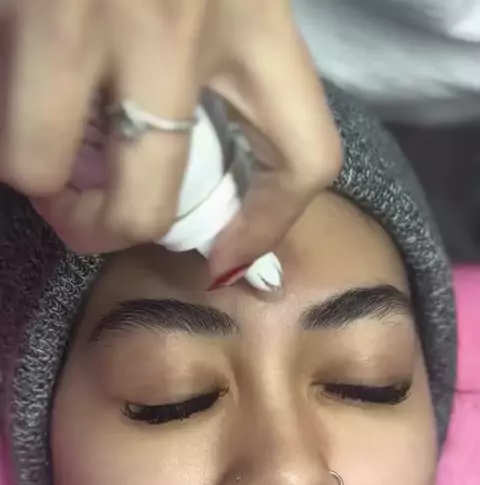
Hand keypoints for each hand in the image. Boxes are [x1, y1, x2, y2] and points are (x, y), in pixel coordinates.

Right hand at [0, 0, 341, 276]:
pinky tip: (16, 97)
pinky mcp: (21, 8)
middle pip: (149, 197)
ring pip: (40, 163)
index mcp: (255, 9)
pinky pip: (7, 121)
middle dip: (103, 228)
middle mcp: (177, 18)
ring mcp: (84, 9)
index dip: (263, 230)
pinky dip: (8, 132)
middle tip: (83, 213)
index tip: (222, 257)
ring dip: (31, 175)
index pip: (300, 158)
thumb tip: (171, 149)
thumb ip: (224, 43)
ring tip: (34, 153)